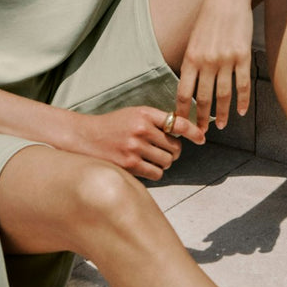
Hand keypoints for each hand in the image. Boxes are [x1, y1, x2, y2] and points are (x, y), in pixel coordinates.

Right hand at [76, 107, 203, 179]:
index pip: (177, 123)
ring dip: (164, 162)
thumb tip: (183, 132)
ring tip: (151, 158)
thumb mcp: (134, 114)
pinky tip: (144, 166)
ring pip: (167, 161)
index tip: (202, 138)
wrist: (85, 137)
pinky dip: (155, 172)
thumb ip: (156, 121)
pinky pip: (157, 173)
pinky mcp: (129, 164)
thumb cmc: (112, 126)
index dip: (193, 131)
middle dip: (173, 151)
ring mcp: (135, 147)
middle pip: (175, 147)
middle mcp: (141, 129)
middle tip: (164, 151)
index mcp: (144, 113)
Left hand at [175, 0, 254, 133]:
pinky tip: (241, 111)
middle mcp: (206, 61)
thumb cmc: (209, 16)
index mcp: (190, 57)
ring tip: (220, 126)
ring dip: (221, 114)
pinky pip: (242, 85)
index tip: (180, 124)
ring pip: (223, 95)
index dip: (181, 111)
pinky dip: (242, 101)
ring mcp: (225, 60)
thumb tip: (191, 83)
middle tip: (199, 133)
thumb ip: (193, 60)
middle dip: (200, 119)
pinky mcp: (242, 56)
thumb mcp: (194, 38)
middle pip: (202, 98)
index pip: (183, 91)